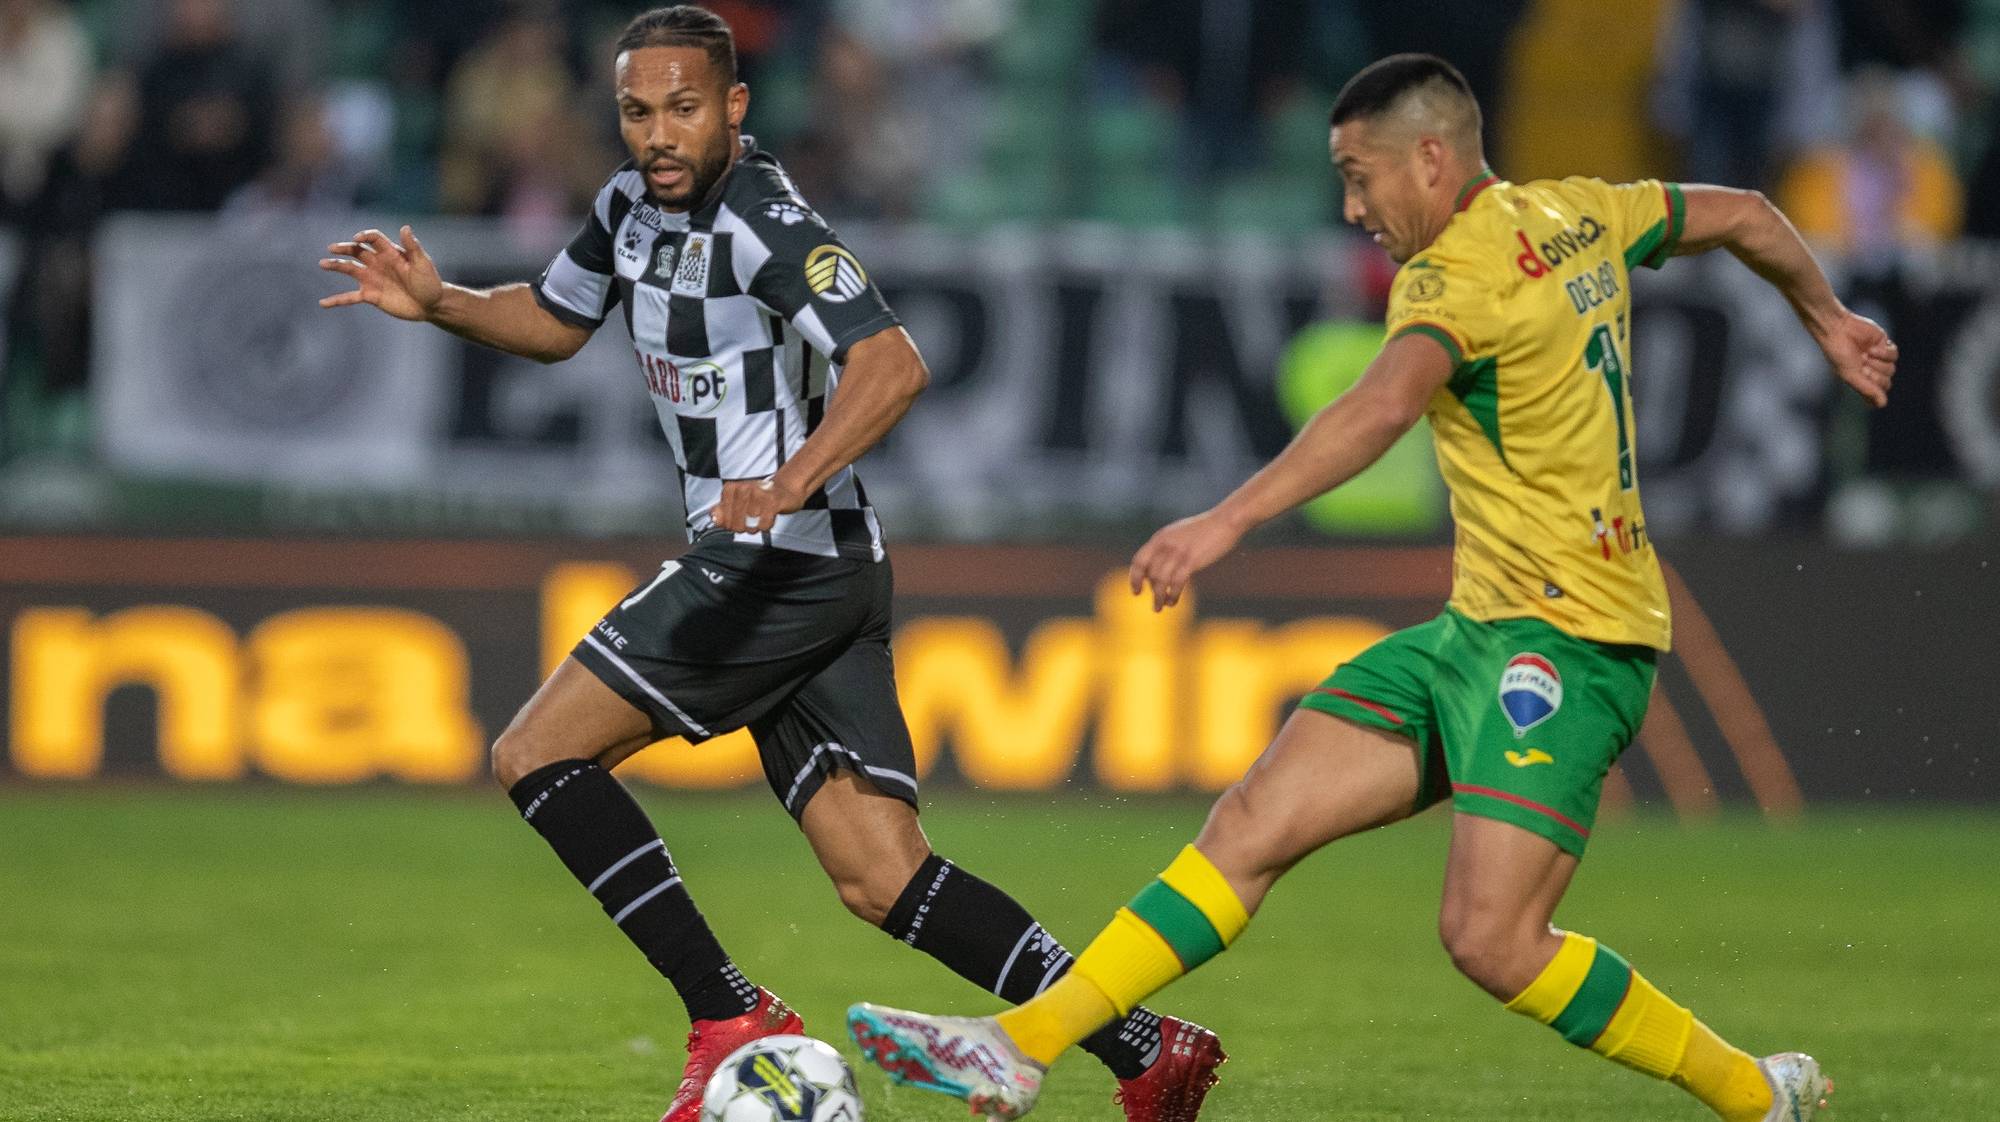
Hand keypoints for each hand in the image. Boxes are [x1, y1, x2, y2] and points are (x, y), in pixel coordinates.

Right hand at [319, 225, 442, 320]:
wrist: (431, 305)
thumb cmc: (429, 282)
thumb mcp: (422, 264)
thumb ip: (413, 247)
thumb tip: (405, 227)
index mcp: (390, 253)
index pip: (373, 239)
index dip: (365, 236)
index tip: (357, 238)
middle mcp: (378, 263)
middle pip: (357, 251)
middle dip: (344, 248)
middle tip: (332, 248)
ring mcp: (372, 279)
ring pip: (350, 269)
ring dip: (336, 265)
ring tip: (322, 263)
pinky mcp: (370, 295)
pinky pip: (350, 297)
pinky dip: (337, 300)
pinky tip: (323, 303)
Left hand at [713, 478, 804, 533]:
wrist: (785, 489)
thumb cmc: (759, 498)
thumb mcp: (737, 502)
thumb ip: (722, 511)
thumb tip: (713, 519)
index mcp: (731, 488)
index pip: (723, 520)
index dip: (730, 525)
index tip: (738, 519)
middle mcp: (743, 488)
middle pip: (735, 524)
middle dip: (744, 528)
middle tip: (751, 520)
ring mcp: (758, 494)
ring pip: (750, 525)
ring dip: (756, 527)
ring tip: (761, 517)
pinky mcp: (772, 501)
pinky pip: (764, 524)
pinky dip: (766, 525)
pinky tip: (769, 517)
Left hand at [1128, 510, 1244, 610]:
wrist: (1225, 521)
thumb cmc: (1204, 530)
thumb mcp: (1178, 534)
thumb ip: (1166, 547)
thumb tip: (1157, 568)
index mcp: (1160, 537)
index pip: (1139, 561)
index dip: (1134, 578)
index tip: (1136, 591)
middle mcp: (1165, 545)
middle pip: (1150, 574)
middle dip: (1151, 591)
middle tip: (1156, 603)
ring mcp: (1177, 552)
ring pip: (1160, 581)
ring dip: (1159, 597)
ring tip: (1160, 607)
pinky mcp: (1191, 560)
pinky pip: (1176, 583)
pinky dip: (1173, 595)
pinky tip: (1173, 601)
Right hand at [1812, 309, 1897, 407]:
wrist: (1838, 329)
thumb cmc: (1838, 353)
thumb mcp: (1851, 375)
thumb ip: (1867, 390)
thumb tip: (1882, 405)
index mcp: (1860, 381)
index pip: (1877, 395)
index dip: (1874, 390)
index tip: (1864, 380)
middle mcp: (1870, 371)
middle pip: (1886, 382)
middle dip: (1875, 374)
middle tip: (1863, 365)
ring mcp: (1878, 359)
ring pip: (1892, 369)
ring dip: (1879, 363)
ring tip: (1866, 354)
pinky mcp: (1884, 345)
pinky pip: (1894, 355)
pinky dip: (1884, 353)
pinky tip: (1872, 348)